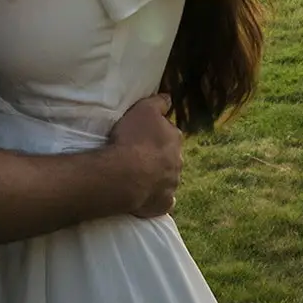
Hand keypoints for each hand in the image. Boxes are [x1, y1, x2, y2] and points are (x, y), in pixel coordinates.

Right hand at [109, 93, 181, 218]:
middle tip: (141, 155)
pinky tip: (147, 195)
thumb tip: (169, 98)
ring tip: (140, 175)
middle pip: (170, 157)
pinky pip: (164, 201)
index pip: (170, 133)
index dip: (157, 134)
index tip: (145, 135)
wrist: (124, 174)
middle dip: (160, 156)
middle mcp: (178, 162)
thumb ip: (159, 102)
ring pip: (168, 179)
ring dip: (159, 177)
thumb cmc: (132, 138)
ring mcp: (172, 185)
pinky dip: (158, 197)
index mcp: (175, 139)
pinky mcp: (164, 204)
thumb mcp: (144, 109)